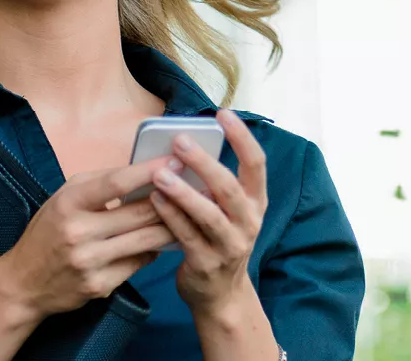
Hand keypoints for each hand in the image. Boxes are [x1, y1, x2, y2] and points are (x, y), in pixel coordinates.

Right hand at [0, 156, 178, 320]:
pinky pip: (139, 263)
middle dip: (173, 199)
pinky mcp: (100, 286)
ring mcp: (90, 262)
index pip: (116, 183)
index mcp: (69, 203)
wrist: (23, 283)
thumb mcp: (63, 198)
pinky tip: (163, 241)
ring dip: (173, 225)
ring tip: (193, 213)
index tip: (176, 161)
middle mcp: (78, 232)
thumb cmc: (48, 232)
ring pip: (147, 240)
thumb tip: (141, 170)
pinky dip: (154, 250)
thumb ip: (99, 183)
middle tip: (199, 189)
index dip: (149, 171)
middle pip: (139, 213)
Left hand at [149, 108, 268, 311]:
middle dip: (204, 162)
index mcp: (256, 202)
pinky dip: (170, 216)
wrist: (221, 295)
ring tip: (160, 173)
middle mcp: (249, 222)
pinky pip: (187, 236)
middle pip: (229, 187)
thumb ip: (215, 184)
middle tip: (180, 140)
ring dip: (183, 192)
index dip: (242, 137)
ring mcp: (230, 245)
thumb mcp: (229, 211)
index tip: (223, 114)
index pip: (256, 163)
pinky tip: (154, 199)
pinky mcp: (207, 264)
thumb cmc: (219, 240)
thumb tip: (185, 146)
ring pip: (208, 214)